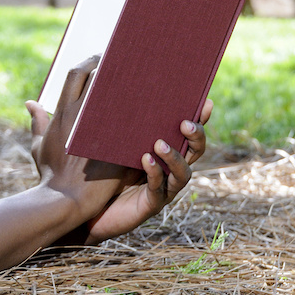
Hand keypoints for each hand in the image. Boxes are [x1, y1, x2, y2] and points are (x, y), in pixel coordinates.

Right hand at [27, 56, 126, 218]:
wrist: (64, 200)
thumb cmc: (49, 175)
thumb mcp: (38, 146)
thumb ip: (38, 123)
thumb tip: (30, 103)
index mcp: (62, 112)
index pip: (76, 74)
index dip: (88, 62)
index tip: (100, 58)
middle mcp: (79, 114)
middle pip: (97, 76)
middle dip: (111, 65)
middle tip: (124, 61)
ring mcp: (98, 127)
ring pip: (118, 93)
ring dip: (129, 82)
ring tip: (142, 76)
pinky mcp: (116, 142)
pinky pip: (132, 118)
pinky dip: (141, 107)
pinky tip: (152, 103)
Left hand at [79, 99, 212, 244]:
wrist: (89, 208)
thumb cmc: (101, 170)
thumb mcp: (115, 142)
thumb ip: (124, 122)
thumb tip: (120, 87)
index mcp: (165, 151)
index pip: (189, 133)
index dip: (201, 119)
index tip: (206, 102)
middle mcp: (170, 170)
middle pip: (195, 152)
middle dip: (196, 137)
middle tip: (185, 123)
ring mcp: (163, 189)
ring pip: (183, 174)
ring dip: (175, 157)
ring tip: (159, 143)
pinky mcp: (150, 205)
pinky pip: (158, 189)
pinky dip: (154, 173)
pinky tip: (145, 159)